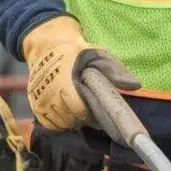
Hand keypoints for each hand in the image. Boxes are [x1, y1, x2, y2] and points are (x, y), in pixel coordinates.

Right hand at [22, 15, 140, 131]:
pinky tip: (68, 112)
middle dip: (84, 118)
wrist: (46, 45)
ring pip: (61, 124)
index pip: (79, 110)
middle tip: (92, 109)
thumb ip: (115, 70)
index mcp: (64, 82)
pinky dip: (60, 122)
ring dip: (72, 121)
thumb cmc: (75, 50)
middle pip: (71, 120)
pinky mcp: (34, 106)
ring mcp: (39, 101)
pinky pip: (49, 125)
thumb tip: (136, 86)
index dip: (92, 114)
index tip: (100, 112)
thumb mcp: (97, 54)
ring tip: (80, 108)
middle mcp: (49, 94)